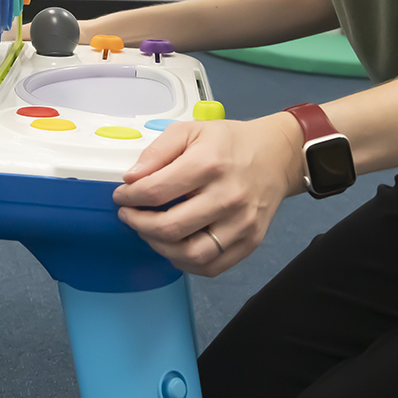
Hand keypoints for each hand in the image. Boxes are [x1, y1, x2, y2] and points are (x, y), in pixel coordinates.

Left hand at [110, 113, 304, 276]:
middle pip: (170, 227)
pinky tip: (174, 245)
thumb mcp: (189, 131)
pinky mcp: (250, 242)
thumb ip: (157, 152)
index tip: (122, 196)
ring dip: (159, 247)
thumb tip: (132, 178)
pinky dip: (186, 262)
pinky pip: (211, 266)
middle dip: (138, 224)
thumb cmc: (228, 142)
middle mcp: (227, 197)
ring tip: (148, 232)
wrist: (276, 156)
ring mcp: (241, 224)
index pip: (156, 191)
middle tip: (129, 216)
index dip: (130, 197)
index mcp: (209, 164)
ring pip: (190, 253)